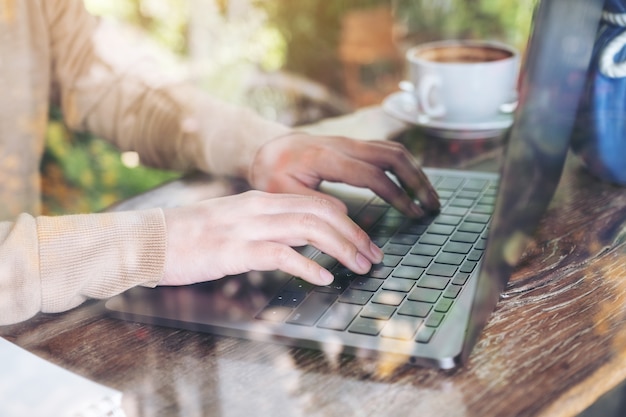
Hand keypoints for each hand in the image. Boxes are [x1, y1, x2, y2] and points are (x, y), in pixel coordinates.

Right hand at [160, 190, 383, 286]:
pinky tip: (324, 279)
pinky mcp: (236, 250)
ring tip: (360, 266)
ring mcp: (249, 227)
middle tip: (374, 255)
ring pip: (310, 229)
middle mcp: (260, 208)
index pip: (316, 201)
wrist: (149, 240)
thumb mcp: (232, 221)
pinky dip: (309, 266)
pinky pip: (283, 255)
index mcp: (261, 199)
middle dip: (355, 234)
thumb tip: (294, 239)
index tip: (363, 238)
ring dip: (342, 248)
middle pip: (322, 212)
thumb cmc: (189, 235)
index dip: (346, 220)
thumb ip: (264, 225)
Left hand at [249, 132, 439, 216]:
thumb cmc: (273, 173)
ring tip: (429, 197)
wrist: (266, 148)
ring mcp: (351, 142)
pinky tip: (412, 184)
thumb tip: (346, 216)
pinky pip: (386, 150)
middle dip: (417, 181)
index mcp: (328, 158)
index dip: (397, 196)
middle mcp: (344, 145)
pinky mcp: (353, 145)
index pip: (373, 176)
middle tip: (432, 206)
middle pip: (393, 156)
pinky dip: (404, 166)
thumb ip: (314, 204)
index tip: (413, 214)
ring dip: (415, 172)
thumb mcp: (284, 193)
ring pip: (393, 150)